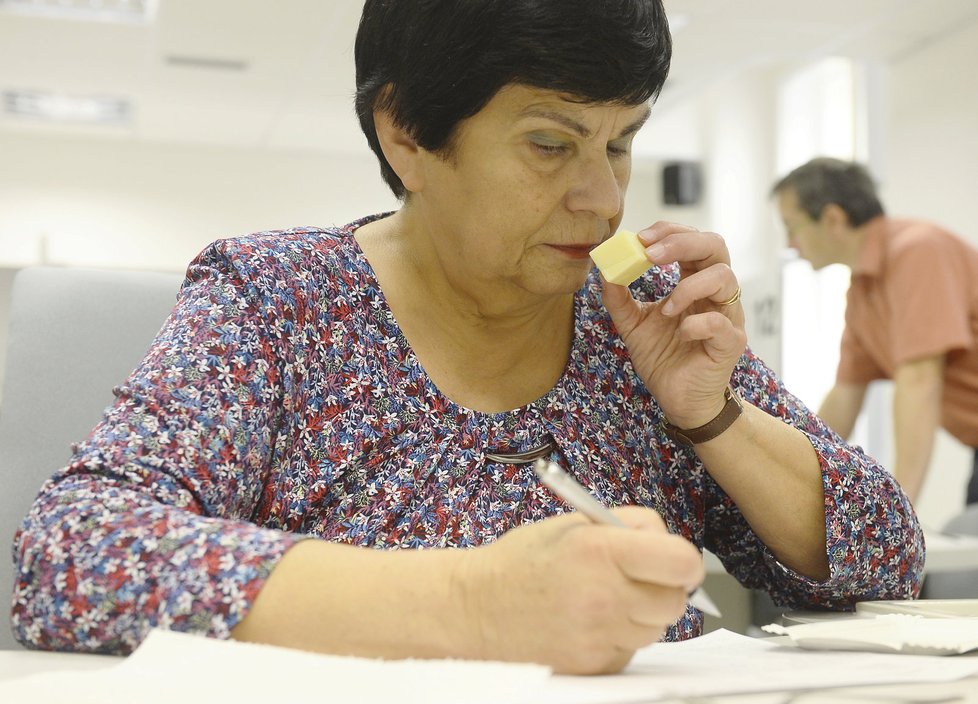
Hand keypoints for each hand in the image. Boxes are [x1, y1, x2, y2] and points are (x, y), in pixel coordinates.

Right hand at [456, 507, 703, 673]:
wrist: (475, 610)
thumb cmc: (522, 562)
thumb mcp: (573, 525)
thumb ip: (626, 527)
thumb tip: (668, 542)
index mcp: (600, 550)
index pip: (681, 562)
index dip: (684, 562)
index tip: (674, 562)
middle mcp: (604, 595)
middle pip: (675, 600)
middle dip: (663, 588)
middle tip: (637, 579)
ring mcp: (600, 636)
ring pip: (656, 628)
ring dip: (641, 614)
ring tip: (603, 599)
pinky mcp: (595, 666)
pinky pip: (631, 650)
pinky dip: (619, 637)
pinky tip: (588, 622)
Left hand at [600, 221, 746, 427]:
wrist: (677, 399)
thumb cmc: (662, 358)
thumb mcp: (632, 324)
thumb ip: (619, 298)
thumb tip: (604, 269)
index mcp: (695, 282)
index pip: (693, 240)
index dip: (669, 232)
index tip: (640, 239)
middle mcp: (715, 294)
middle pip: (716, 246)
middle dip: (682, 243)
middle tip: (650, 254)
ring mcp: (728, 316)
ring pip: (725, 278)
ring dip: (689, 287)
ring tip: (666, 308)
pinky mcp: (731, 343)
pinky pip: (721, 322)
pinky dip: (696, 324)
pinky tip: (681, 333)